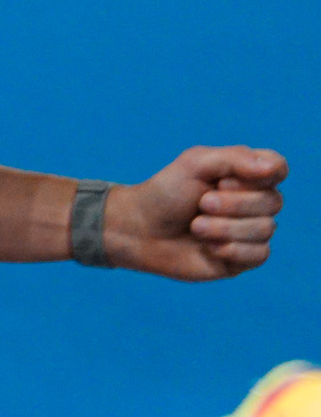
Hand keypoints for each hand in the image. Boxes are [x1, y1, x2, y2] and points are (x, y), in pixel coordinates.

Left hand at [107, 145, 282, 279]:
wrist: (137, 230)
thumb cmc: (165, 193)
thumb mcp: (194, 164)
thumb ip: (234, 159)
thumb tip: (272, 169)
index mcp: (247, 174)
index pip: (278, 169)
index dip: (257, 177)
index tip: (222, 180)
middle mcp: (255, 202)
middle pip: (273, 202)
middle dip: (232, 204)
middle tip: (201, 204)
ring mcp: (250, 230)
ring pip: (266, 229)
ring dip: (225, 228)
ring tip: (195, 226)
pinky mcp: (242, 258)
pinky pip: (260, 255)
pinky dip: (232, 250)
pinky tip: (209, 248)